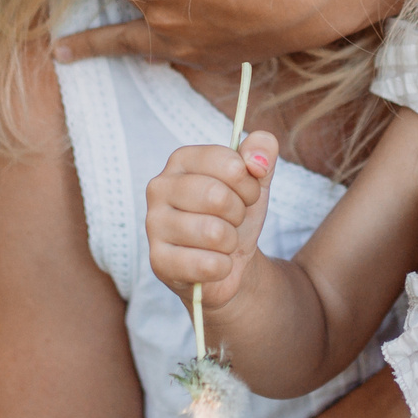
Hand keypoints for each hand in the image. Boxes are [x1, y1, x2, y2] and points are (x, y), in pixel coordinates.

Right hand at [144, 131, 278, 313]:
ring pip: (213, 233)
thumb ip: (263, 150)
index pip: (230, 164)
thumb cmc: (235, 214)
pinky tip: (215, 263)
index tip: (246, 194)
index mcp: (182, 159)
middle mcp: (160, 187)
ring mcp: (154, 224)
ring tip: (222, 241)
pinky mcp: (158, 261)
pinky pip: (207, 265)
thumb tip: (257, 160)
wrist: (229, 261)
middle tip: (233, 219)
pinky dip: (223, 267)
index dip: (250, 185)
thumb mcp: (257, 179)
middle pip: (218, 197)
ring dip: (230, 242)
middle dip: (238, 213)